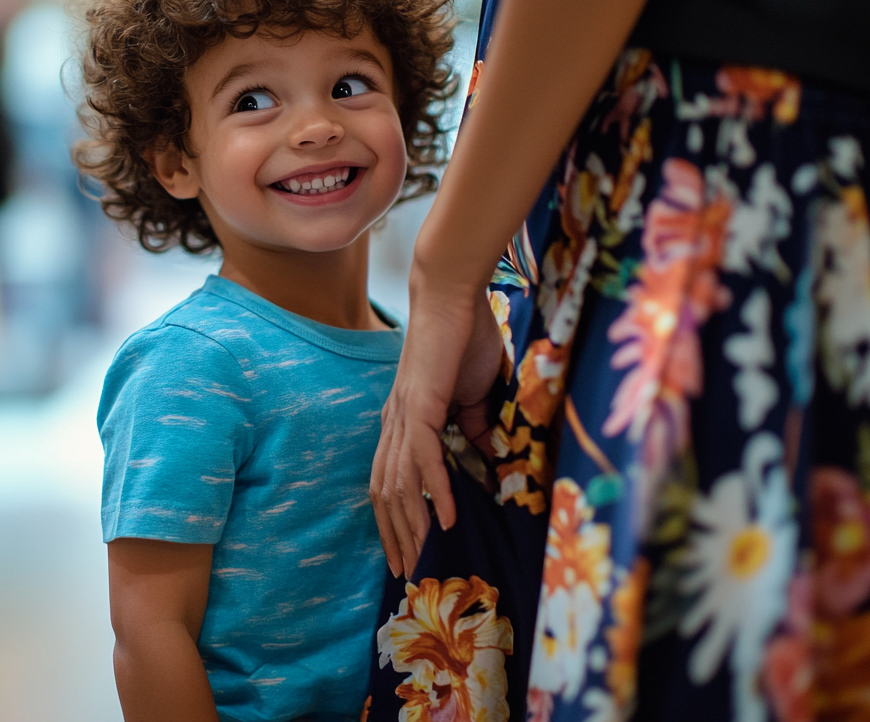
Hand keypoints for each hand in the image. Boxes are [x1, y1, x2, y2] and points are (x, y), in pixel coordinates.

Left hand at [371, 269, 502, 577]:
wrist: (454, 296)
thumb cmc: (463, 339)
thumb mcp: (473, 395)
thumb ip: (473, 426)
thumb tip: (485, 457)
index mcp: (402, 422)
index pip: (388, 481)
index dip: (393, 520)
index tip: (404, 553)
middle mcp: (394, 424)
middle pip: (384, 492)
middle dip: (394, 536)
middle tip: (406, 574)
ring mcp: (404, 415)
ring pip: (398, 483)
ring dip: (411, 524)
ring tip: (422, 558)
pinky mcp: (420, 405)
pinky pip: (424, 459)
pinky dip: (436, 491)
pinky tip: (448, 518)